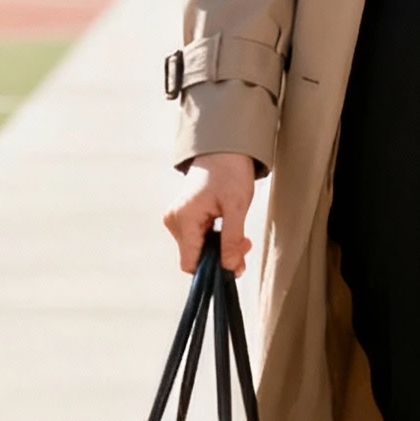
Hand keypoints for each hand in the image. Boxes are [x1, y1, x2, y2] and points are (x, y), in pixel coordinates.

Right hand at [164, 153, 255, 274]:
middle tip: (245, 246)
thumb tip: (228, 268)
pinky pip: (198, 240)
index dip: (213, 269)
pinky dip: (216, 241)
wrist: (224, 151)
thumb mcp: (237, 207)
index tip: (237, 263)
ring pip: (198, 251)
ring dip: (221, 250)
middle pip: (196, 258)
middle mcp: (174, 221)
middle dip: (222, 258)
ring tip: (241, 237)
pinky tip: (230, 231)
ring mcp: (176, 220)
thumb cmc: (230, 173)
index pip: (191, 263)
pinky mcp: (182, 218)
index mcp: (184, 219)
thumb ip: (232, 239)